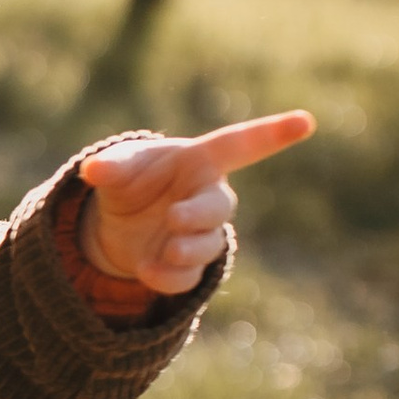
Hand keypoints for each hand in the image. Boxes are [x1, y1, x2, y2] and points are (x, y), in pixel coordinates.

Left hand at [78, 113, 314, 294]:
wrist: (116, 221)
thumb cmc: (130, 178)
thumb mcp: (118, 167)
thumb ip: (111, 166)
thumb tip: (93, 170)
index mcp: (199, 161)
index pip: (240, 144)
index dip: (271, 134)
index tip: (305, 122)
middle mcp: (207, 196)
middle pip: (221, 206)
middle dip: (200, 215)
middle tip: (174, 219)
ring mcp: (200, 233)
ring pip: (209, 245)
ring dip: (186, 250)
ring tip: (161, 249)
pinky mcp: (187, 265)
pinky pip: (187, 277)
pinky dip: (167, 277)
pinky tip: (144, 268)